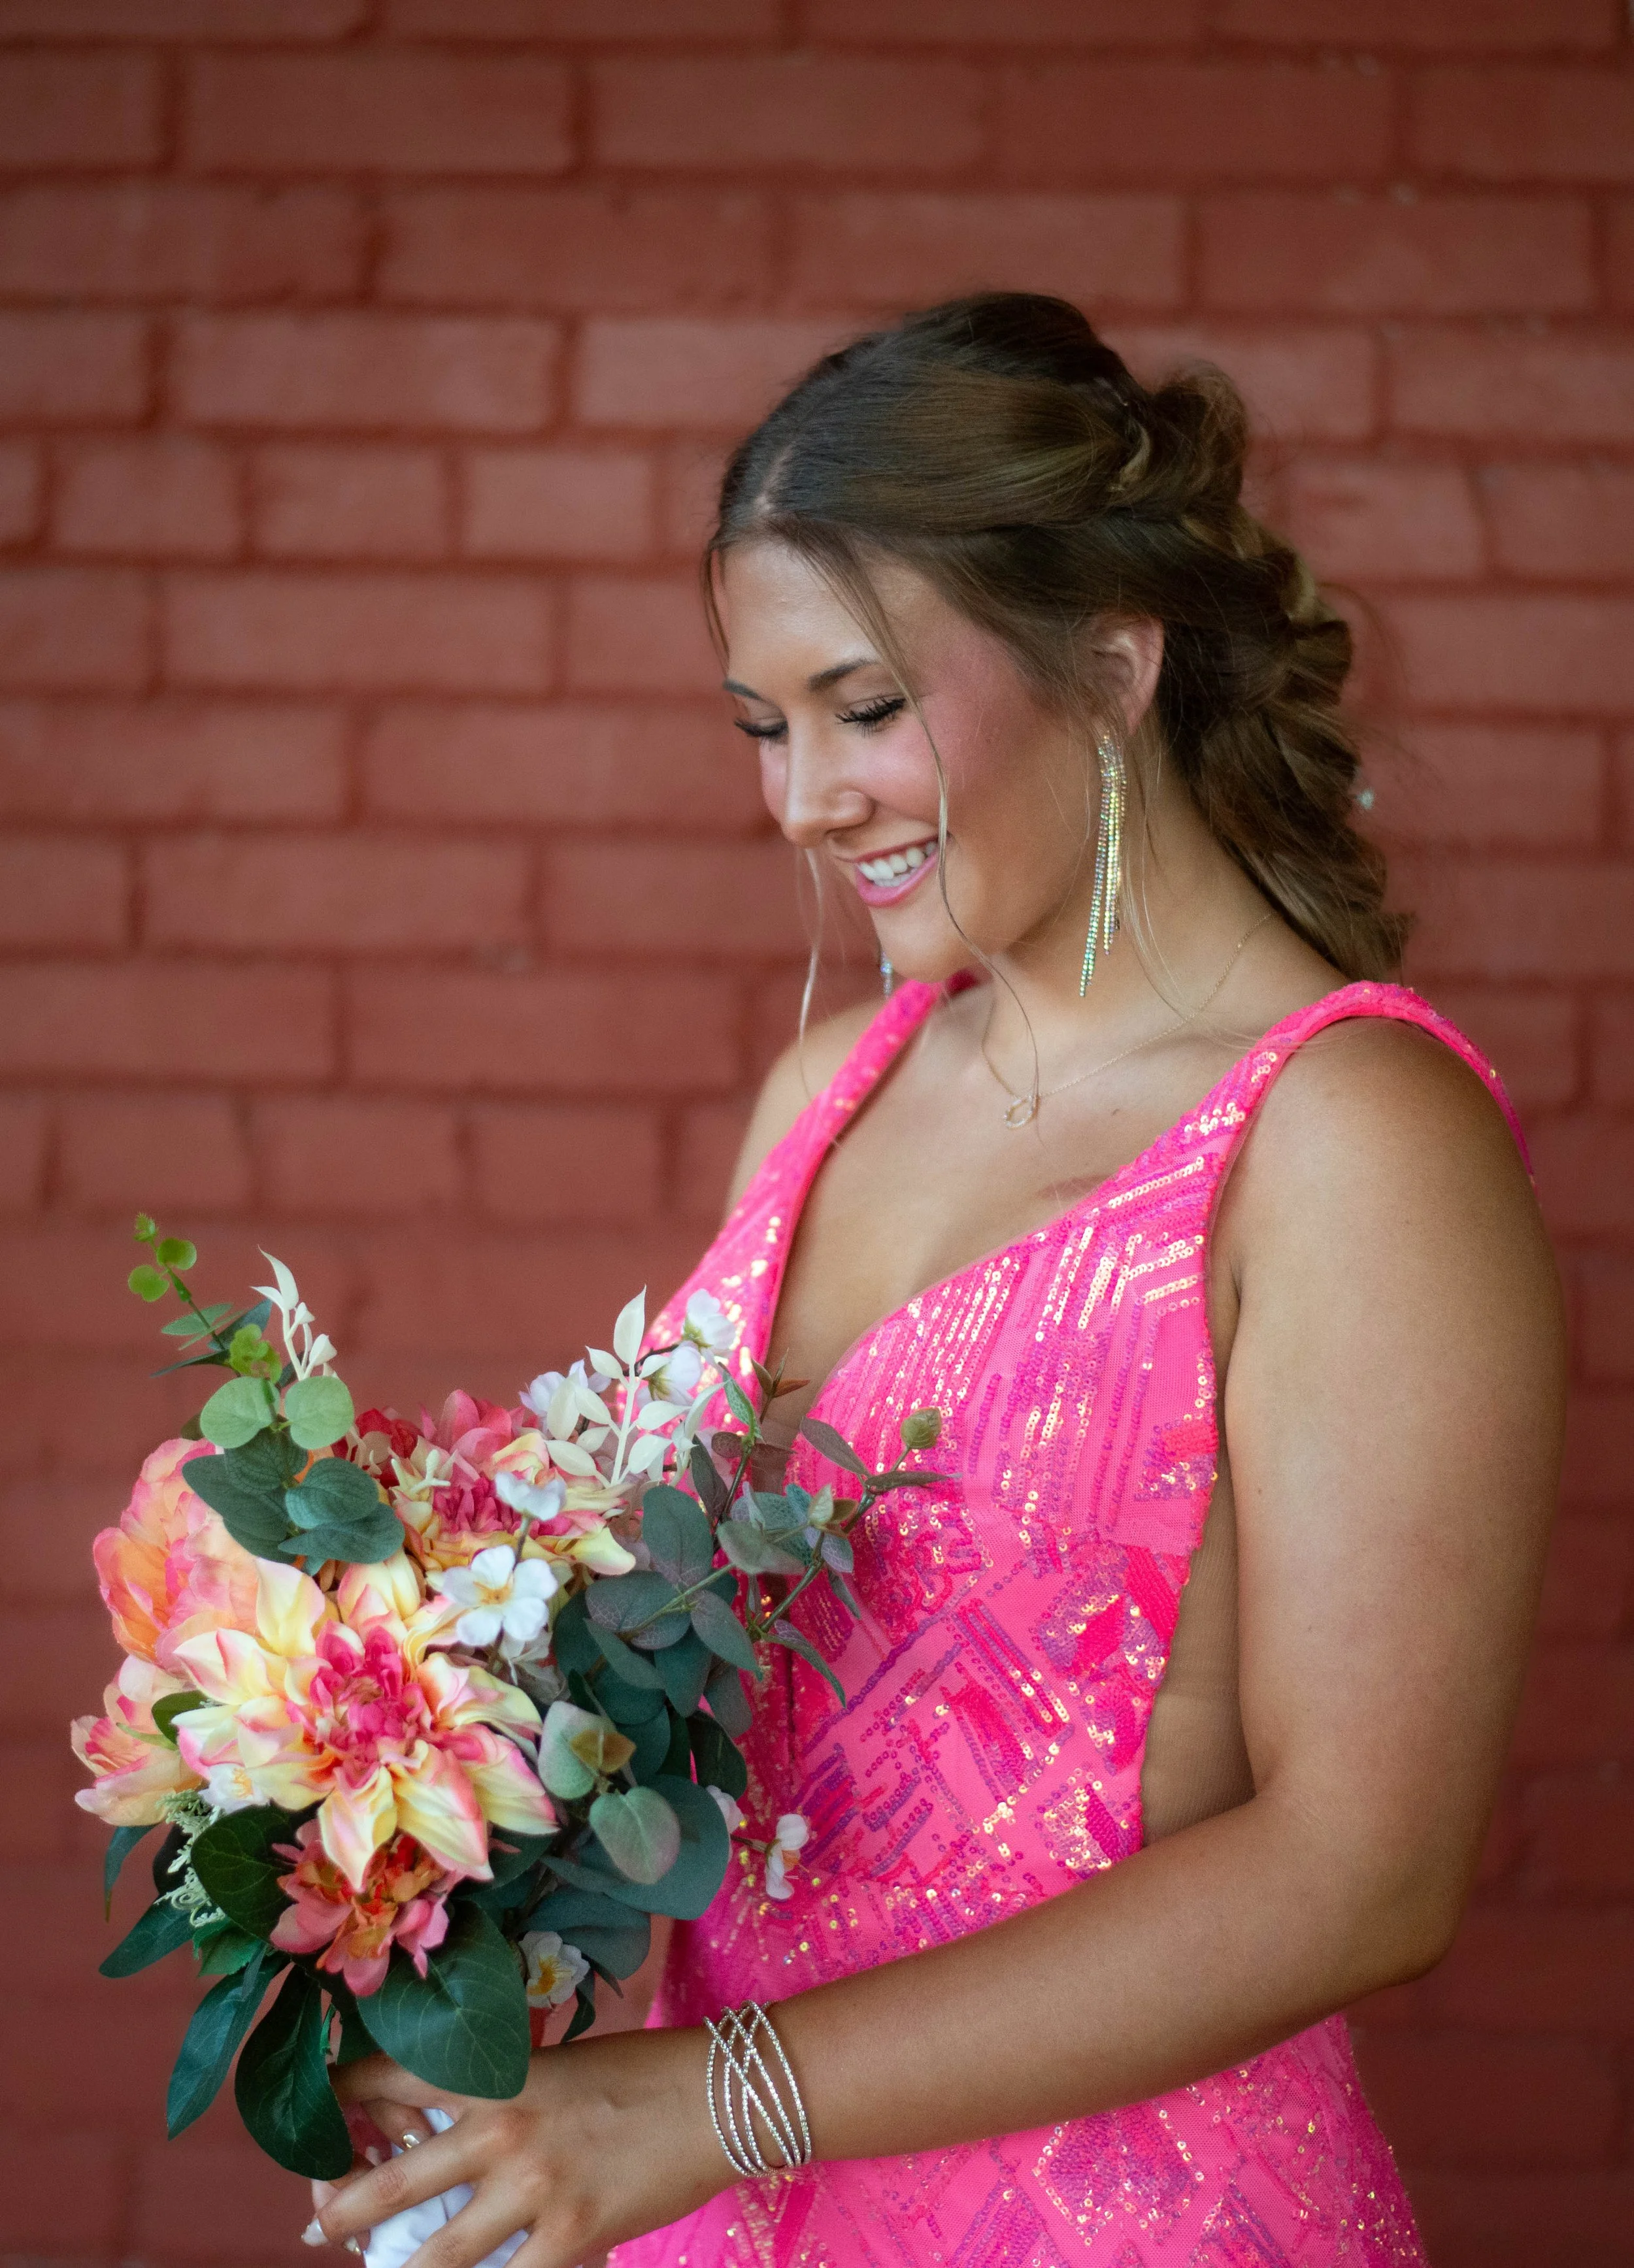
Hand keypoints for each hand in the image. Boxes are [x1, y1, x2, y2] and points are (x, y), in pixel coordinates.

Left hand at [309, 2030, 731, 2267]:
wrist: (718, 2095)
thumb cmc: (636, 2072)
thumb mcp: (551, 2067)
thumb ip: (495, 2099)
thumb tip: (441, 2137)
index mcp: (493, 2074)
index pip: (384, 2080)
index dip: (338, 2100)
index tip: (318, 2120)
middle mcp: (499, 2130)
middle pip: (386, 2184)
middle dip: (338, 2213)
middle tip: (316, 2228)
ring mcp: (533, 2189)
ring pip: (434, 2255)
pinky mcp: (571, 2236)